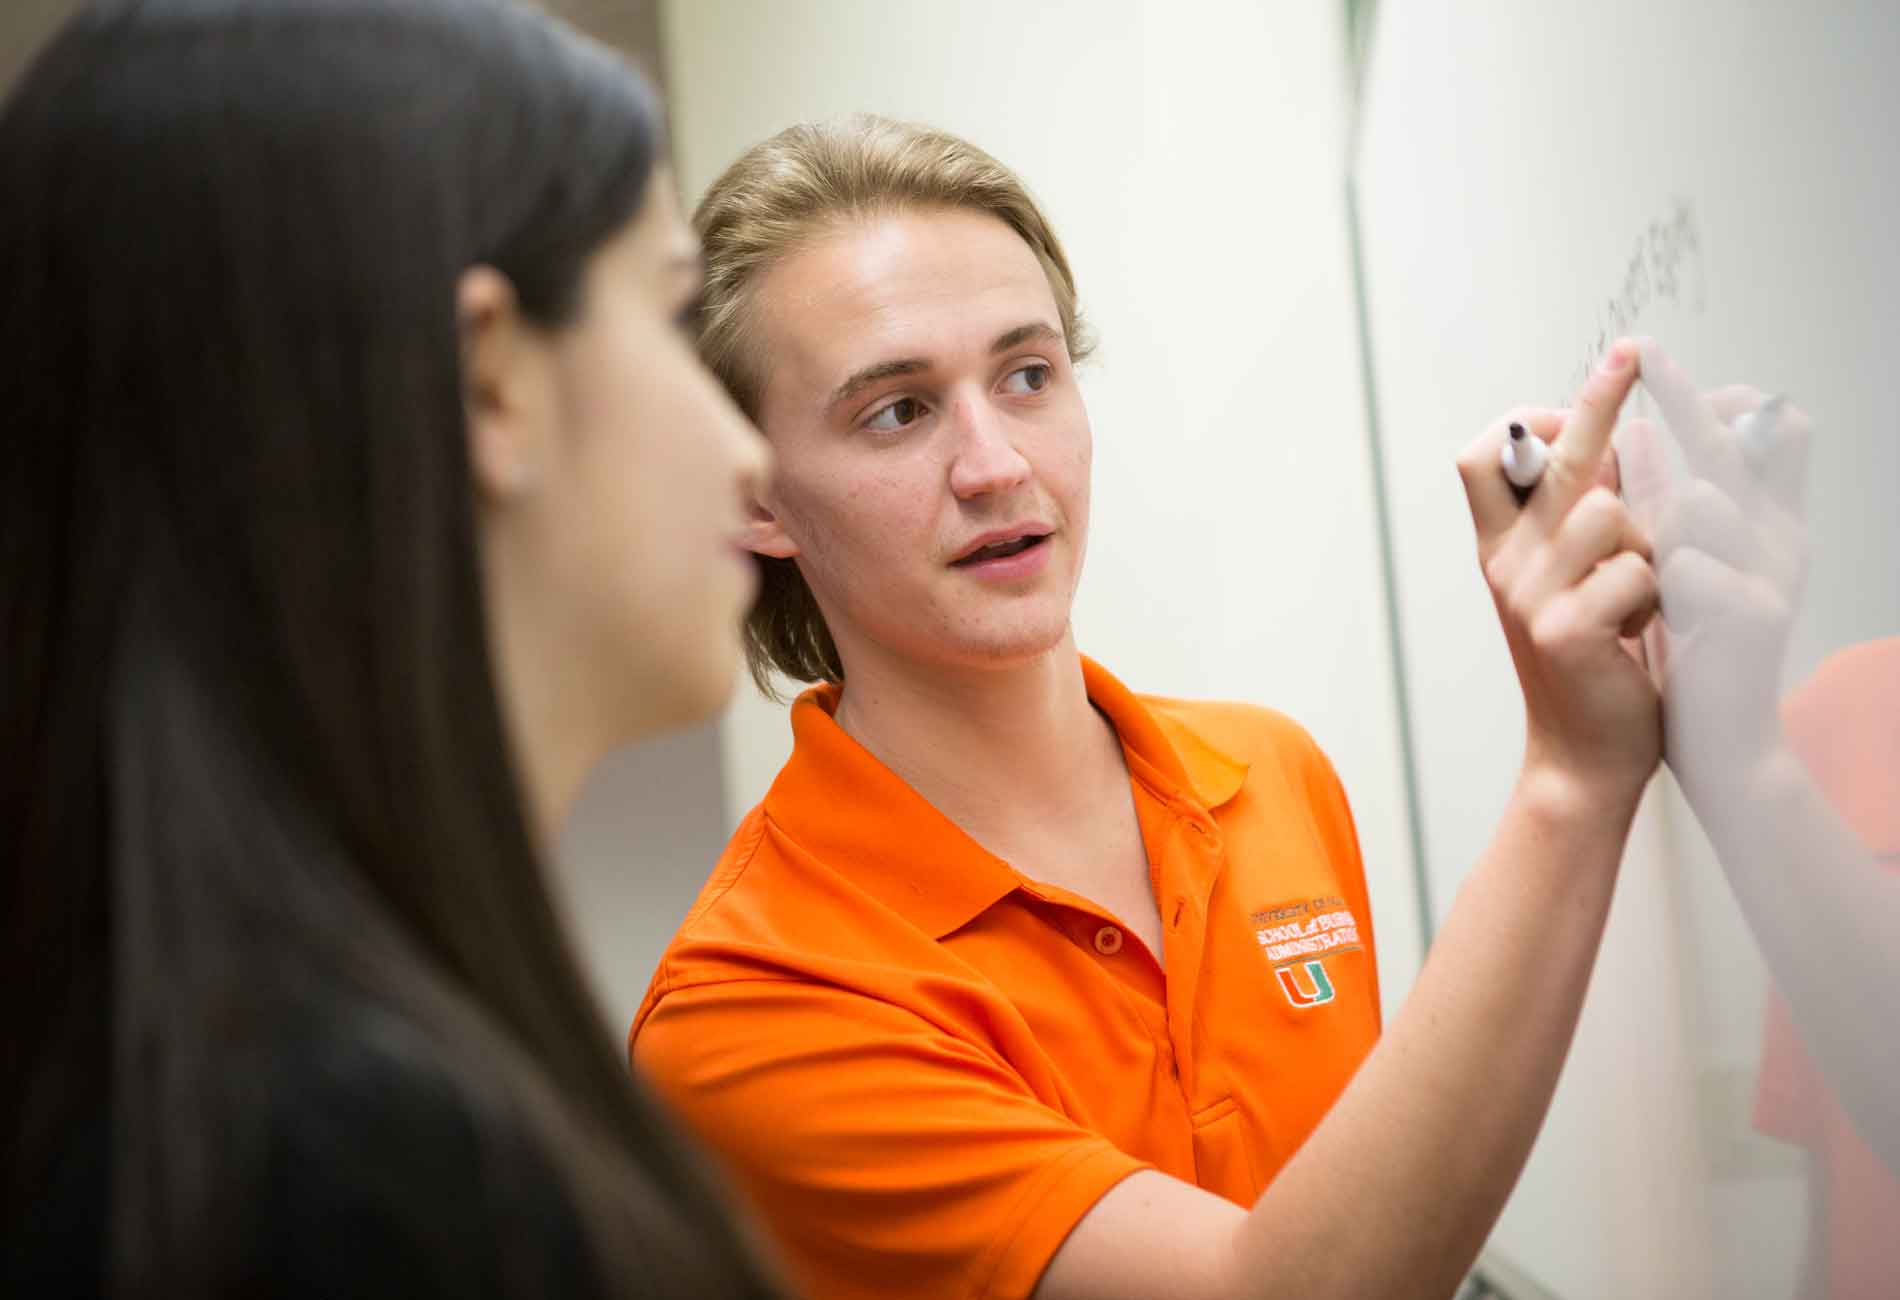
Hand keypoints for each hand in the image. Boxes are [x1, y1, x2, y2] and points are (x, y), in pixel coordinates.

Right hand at [1458, 340, 1662, 804]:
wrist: (1585, 755)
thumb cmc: (1592, 664)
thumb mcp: (1572, 582)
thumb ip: (1578, 521)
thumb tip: (1616, 442)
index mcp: (1501, 548)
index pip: (1482, 458)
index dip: (1526, 421)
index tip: (1569, 406)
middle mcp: (1505, 565)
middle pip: (1546, 458)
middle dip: (1595, 400)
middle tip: (1632, 350)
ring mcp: (1528, 596)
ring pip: (1608, 513)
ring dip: (1646, 540)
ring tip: (1644, 588)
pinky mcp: (1563, 629)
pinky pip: (1635, 570)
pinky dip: (1656, 593)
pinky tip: (1643, 628)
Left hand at [1627, 339, 1811, 793]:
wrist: (1716, 741)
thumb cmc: (1691, 650)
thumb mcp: (1680, 566)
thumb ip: (1668, 503)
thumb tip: (1633, 433)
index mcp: (1765, 525)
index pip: (1764, 436)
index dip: (1719, 400)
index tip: (1659, 370)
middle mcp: (1781, 540)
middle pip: (1735, 448)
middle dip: (1684, 397)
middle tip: (1641, 349)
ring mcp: (1773, 577)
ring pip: (1696, 504)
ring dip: (1651, 523)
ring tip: (1643, 571)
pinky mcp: (1755, 620)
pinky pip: (1683, 568)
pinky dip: (1654, 584)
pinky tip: (1648, 618)